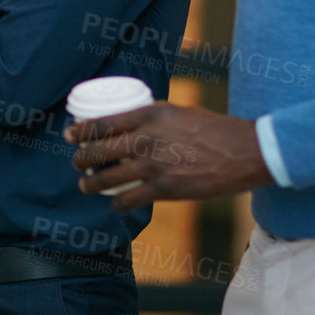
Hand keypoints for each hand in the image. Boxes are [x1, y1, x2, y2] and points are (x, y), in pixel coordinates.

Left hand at [66, 103, 273, 210]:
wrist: (245, 153)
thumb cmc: (214, 129)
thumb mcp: (179, 111)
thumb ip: (154, 115)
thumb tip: (134, 119)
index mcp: (148, 116)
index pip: (102, 123)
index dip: (80, 131)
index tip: (69, 134)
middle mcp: (145, 139)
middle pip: (98, 150)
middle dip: (80, 158)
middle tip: (76, 161)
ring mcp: (153, 166)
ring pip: (107, 178)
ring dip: (90, 183)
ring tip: (85, 184)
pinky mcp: (164, 190)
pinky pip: (128, 199)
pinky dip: (117, 203)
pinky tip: (114, 203)